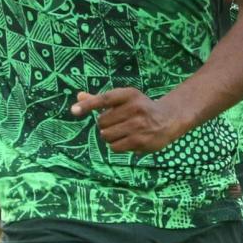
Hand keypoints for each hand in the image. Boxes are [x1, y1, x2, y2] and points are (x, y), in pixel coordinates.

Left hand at [70, 88, 185, 153]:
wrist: (169, 119)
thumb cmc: (140, 107)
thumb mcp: (124, 99)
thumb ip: (101, 99)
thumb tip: (79, 96)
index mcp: (129, 94)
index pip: (104, 99)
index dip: (88, 105)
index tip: (74, 110)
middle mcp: (135, 108)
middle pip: (102, 122)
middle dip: (105, 126)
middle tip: (118, 123)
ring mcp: (139, 125)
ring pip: (107, 136)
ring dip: (109, 137)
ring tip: (122, 132)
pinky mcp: (141, 141)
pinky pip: (115, 147)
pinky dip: (116, 146)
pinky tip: (127, 140)